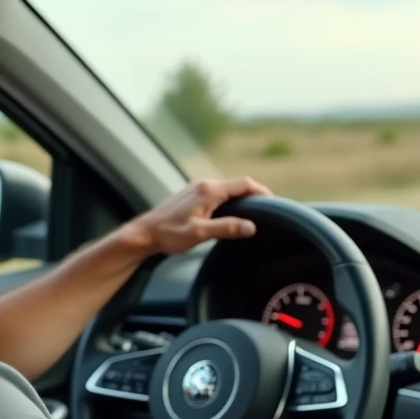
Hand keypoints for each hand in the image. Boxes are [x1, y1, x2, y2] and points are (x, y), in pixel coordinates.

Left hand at [127, 177, 271, 255]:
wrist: (144, 234)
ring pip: (227, 188)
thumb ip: (227, 228)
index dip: (262, 191)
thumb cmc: (169, 234)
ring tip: (254, 210)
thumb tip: (252, 227)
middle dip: (254, 194)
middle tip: (268, 208)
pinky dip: (230, 199)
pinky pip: (217, 192)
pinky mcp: (191, 195)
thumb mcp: (200, 234)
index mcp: (209, 190)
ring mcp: (196, 188)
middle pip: (237, 184)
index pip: (244, 184)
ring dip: (242, 196)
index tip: (275, 202)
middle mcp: (203, 185)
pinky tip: (231, 212)